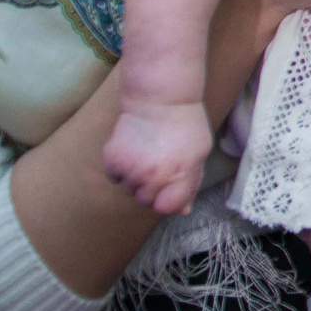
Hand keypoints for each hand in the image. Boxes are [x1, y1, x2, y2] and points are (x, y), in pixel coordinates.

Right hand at [102, 101, 213, 215]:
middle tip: (158, 164)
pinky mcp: (112, 159)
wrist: (159, 98)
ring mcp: (131, 169)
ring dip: (135, 179)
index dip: (168, 199)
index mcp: (179, 175)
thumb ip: (191, 184)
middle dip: (152, 189)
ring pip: (128, 189)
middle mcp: (153, 176)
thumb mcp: (198, 154)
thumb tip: (183, 211)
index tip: (170, 186)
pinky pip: (114, 177)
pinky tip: (132, 150)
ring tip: (146, 153)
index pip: (167, 208)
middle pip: (146, 201)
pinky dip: (120, 168)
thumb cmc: (185, 125)